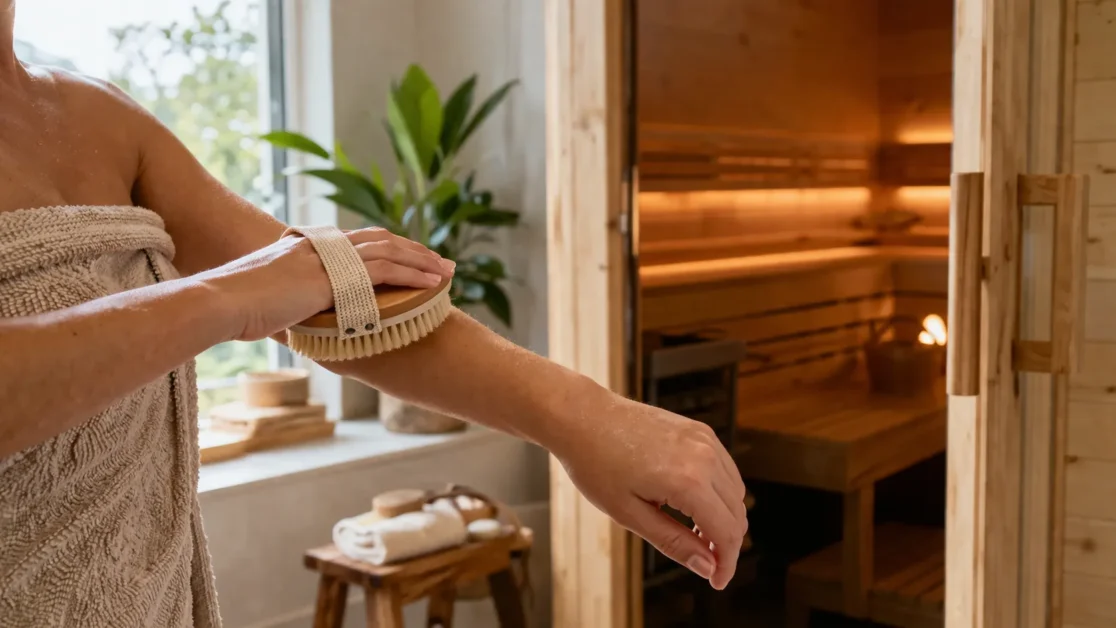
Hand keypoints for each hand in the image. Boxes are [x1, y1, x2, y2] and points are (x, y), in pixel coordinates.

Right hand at [199, 227, 454, 340]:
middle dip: (412, 251)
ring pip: (388, 251)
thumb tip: (276, 321)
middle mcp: (319, 247)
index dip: (384, 249)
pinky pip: (385, 270)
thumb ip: (278, 305)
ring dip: (421, 261)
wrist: (219, 302)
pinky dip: (413, 274)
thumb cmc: (230, 309)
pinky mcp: (335, 275)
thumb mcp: (259, 302)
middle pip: (378, 240)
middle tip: (438, 261)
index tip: (405, 258)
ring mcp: (328, 258)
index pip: (354, 243)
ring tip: (447, 271)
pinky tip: (433, 283)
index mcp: (302, 248)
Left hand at [552, 393, 747, 589]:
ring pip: (736, 491)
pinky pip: (724, 468)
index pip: (727, 533)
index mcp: (688, 481)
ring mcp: (704, 439)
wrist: (583, 417)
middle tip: (704, 563)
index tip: (717, 582)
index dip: (726, 564)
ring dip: (724, 518)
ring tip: (695, 535)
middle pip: (737, 513)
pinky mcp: (699, 430)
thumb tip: (707, 568)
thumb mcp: (629, 514)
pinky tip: (693, 505)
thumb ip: (673, 542)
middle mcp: (705, 457)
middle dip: (726, 544)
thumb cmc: (596, 465)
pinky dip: (719, 492)